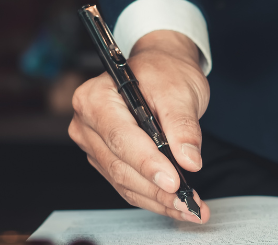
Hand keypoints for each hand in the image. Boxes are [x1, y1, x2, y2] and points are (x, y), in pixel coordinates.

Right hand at [68, 30, 210, 222]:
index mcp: (96, 98)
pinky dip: (153, 198)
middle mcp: (87, 123)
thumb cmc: (165, 72)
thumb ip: (183, 126)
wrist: (161, 69)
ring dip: (157, 200)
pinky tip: (176, 205)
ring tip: (190, 208)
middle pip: (120, 166)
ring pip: (124, 182)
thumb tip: (188, 160)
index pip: (121, 138)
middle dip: (157, 189)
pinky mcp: (106, 159)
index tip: (174, 181)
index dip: (147, 163)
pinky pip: (127, 185)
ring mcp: (93, 144)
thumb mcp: (179, 91)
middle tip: (189, 203)